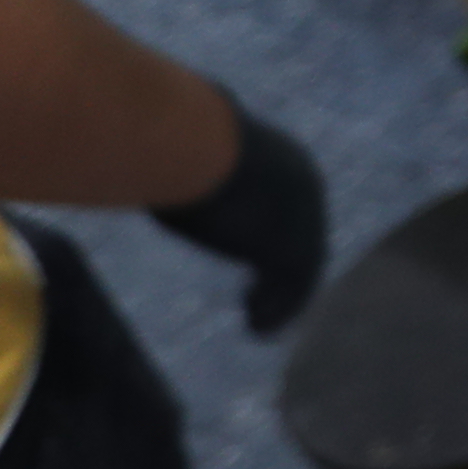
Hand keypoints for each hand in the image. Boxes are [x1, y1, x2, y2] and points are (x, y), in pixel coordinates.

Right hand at [151, 103, 328, 333]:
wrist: (191, 143)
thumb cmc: (174, 139)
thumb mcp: (184, 150)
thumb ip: (185, 161)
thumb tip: (160, 155)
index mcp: (286, 160)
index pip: (293, 207)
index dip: (276, 235)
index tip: (258, 257)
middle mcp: (306, 189)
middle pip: (307, 239)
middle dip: (286, 269)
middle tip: (262, 294)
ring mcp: (304, 219)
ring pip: (303, 269)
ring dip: (283, 300)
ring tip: (257, 323)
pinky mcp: (290, 249)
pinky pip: (293, 290)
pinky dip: (278, 312)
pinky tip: (256, 329)